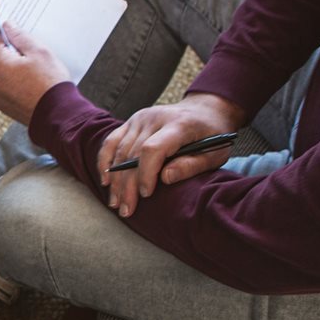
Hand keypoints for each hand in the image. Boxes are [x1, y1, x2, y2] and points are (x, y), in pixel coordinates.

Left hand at [0, 17, 70, 123]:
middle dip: (0, 41)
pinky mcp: (3, 103)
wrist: (58, 116)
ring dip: (5, 58)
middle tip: (12, 30)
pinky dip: (9, 73)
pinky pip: (2, 82)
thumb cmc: (50, 83)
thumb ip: (20, 36)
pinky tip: (23, 70)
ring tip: (21, 50)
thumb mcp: (39, 52)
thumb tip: (7, 26)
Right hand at [95, 93, 246, 217]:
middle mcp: (155, 118)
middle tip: (126, 210)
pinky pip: (111, 141)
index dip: (145, 174)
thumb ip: (192, 165)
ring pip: (119, 151)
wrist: (205, 109)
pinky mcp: (131, 121)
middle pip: (132, 154)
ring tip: (115, 203)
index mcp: (178, 125)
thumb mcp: (215, 153)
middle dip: (127, 185)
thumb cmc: (212, 135)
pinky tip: (105, 180)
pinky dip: (105, 161)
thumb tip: (165, 178)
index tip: (146, 195)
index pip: (152, 149)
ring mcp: (140, 118)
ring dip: (115, 179)